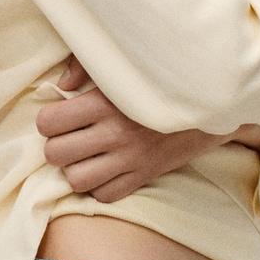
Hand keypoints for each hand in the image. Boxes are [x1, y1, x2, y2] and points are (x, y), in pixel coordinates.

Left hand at [34, 55, 259, 201]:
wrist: (210, 101)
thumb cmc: (158, 79)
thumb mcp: (122, 63)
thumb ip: (84, 65)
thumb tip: (61, 85)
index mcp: (105, 102)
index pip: (49, 123)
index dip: (49, 120)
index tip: (60, 116)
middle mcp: (115, 133)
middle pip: (56, 154)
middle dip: (57, 146)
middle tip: (71, 137)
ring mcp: (131, 159)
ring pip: (76, 179)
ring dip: (76, 169)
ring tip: (86, 156)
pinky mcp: (145, 176)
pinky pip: (105, 195)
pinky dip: (99, 186)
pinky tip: (106, 170)